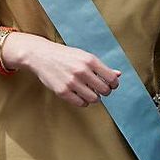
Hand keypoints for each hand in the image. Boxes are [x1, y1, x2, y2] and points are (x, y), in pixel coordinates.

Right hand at [5, 32, 120, 107]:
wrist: (41, 56)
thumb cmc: (66, 56)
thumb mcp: (85, 56)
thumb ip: (102, 67)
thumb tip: (118, 75)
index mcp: (90, 60)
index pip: (112, 78)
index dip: (114, 84)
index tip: (111, 85)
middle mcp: (82, 71)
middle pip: (104, 90)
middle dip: (105, 92)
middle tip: (101, 90)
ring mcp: (71, 82)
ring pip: (94, 99)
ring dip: (95, 98)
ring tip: (91, 93)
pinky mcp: (62, 91)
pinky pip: (80, 103)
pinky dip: (84, 102)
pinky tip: (81, 96)